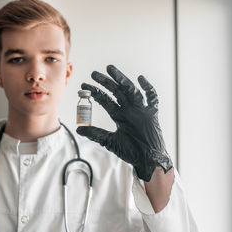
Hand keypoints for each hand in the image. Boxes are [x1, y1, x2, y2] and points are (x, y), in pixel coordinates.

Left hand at [76, 65, 172, 181]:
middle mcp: (129, 110)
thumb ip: (96, 134)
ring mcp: (140, 110)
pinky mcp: (152, 113)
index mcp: (119, 115)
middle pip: (117, 91)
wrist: (147, 160)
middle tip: (94, 74)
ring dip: (122, 79)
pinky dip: (148, 87)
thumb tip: (79, 130)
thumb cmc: (131, 151)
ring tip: (111, 70)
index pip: (105, 99)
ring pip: (131, 90)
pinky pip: (152, 97)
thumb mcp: (110, 141)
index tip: (83, 86)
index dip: (95, 92)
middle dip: (106, 82)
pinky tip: (140, 79)